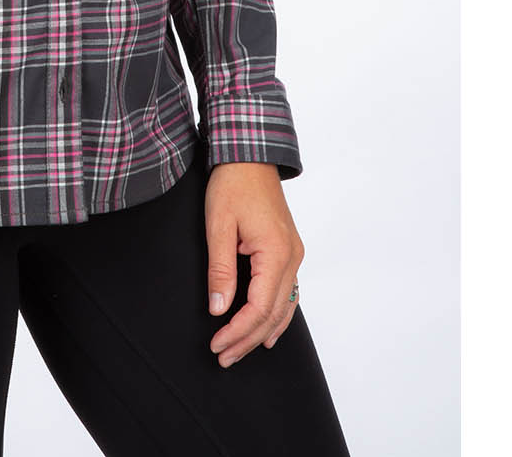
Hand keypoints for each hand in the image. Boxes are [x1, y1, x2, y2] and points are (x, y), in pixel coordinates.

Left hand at [203, 162, 303, 367]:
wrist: (249, 154)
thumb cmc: (232, 183)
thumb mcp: (218, 224)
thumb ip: (220, 269)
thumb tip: (219, 309)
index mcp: (276, 252)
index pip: (260, 307)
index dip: (238, 331)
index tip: (217, 344)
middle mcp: (292, 257)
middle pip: (274, 313)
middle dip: (247, 339)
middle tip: (223, 357)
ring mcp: (294, 254)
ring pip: (284, 307)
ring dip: (261, 331)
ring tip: (240, 351)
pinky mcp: (289, 250)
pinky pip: (287, 292)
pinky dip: (276, 315)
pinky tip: (266, 329)